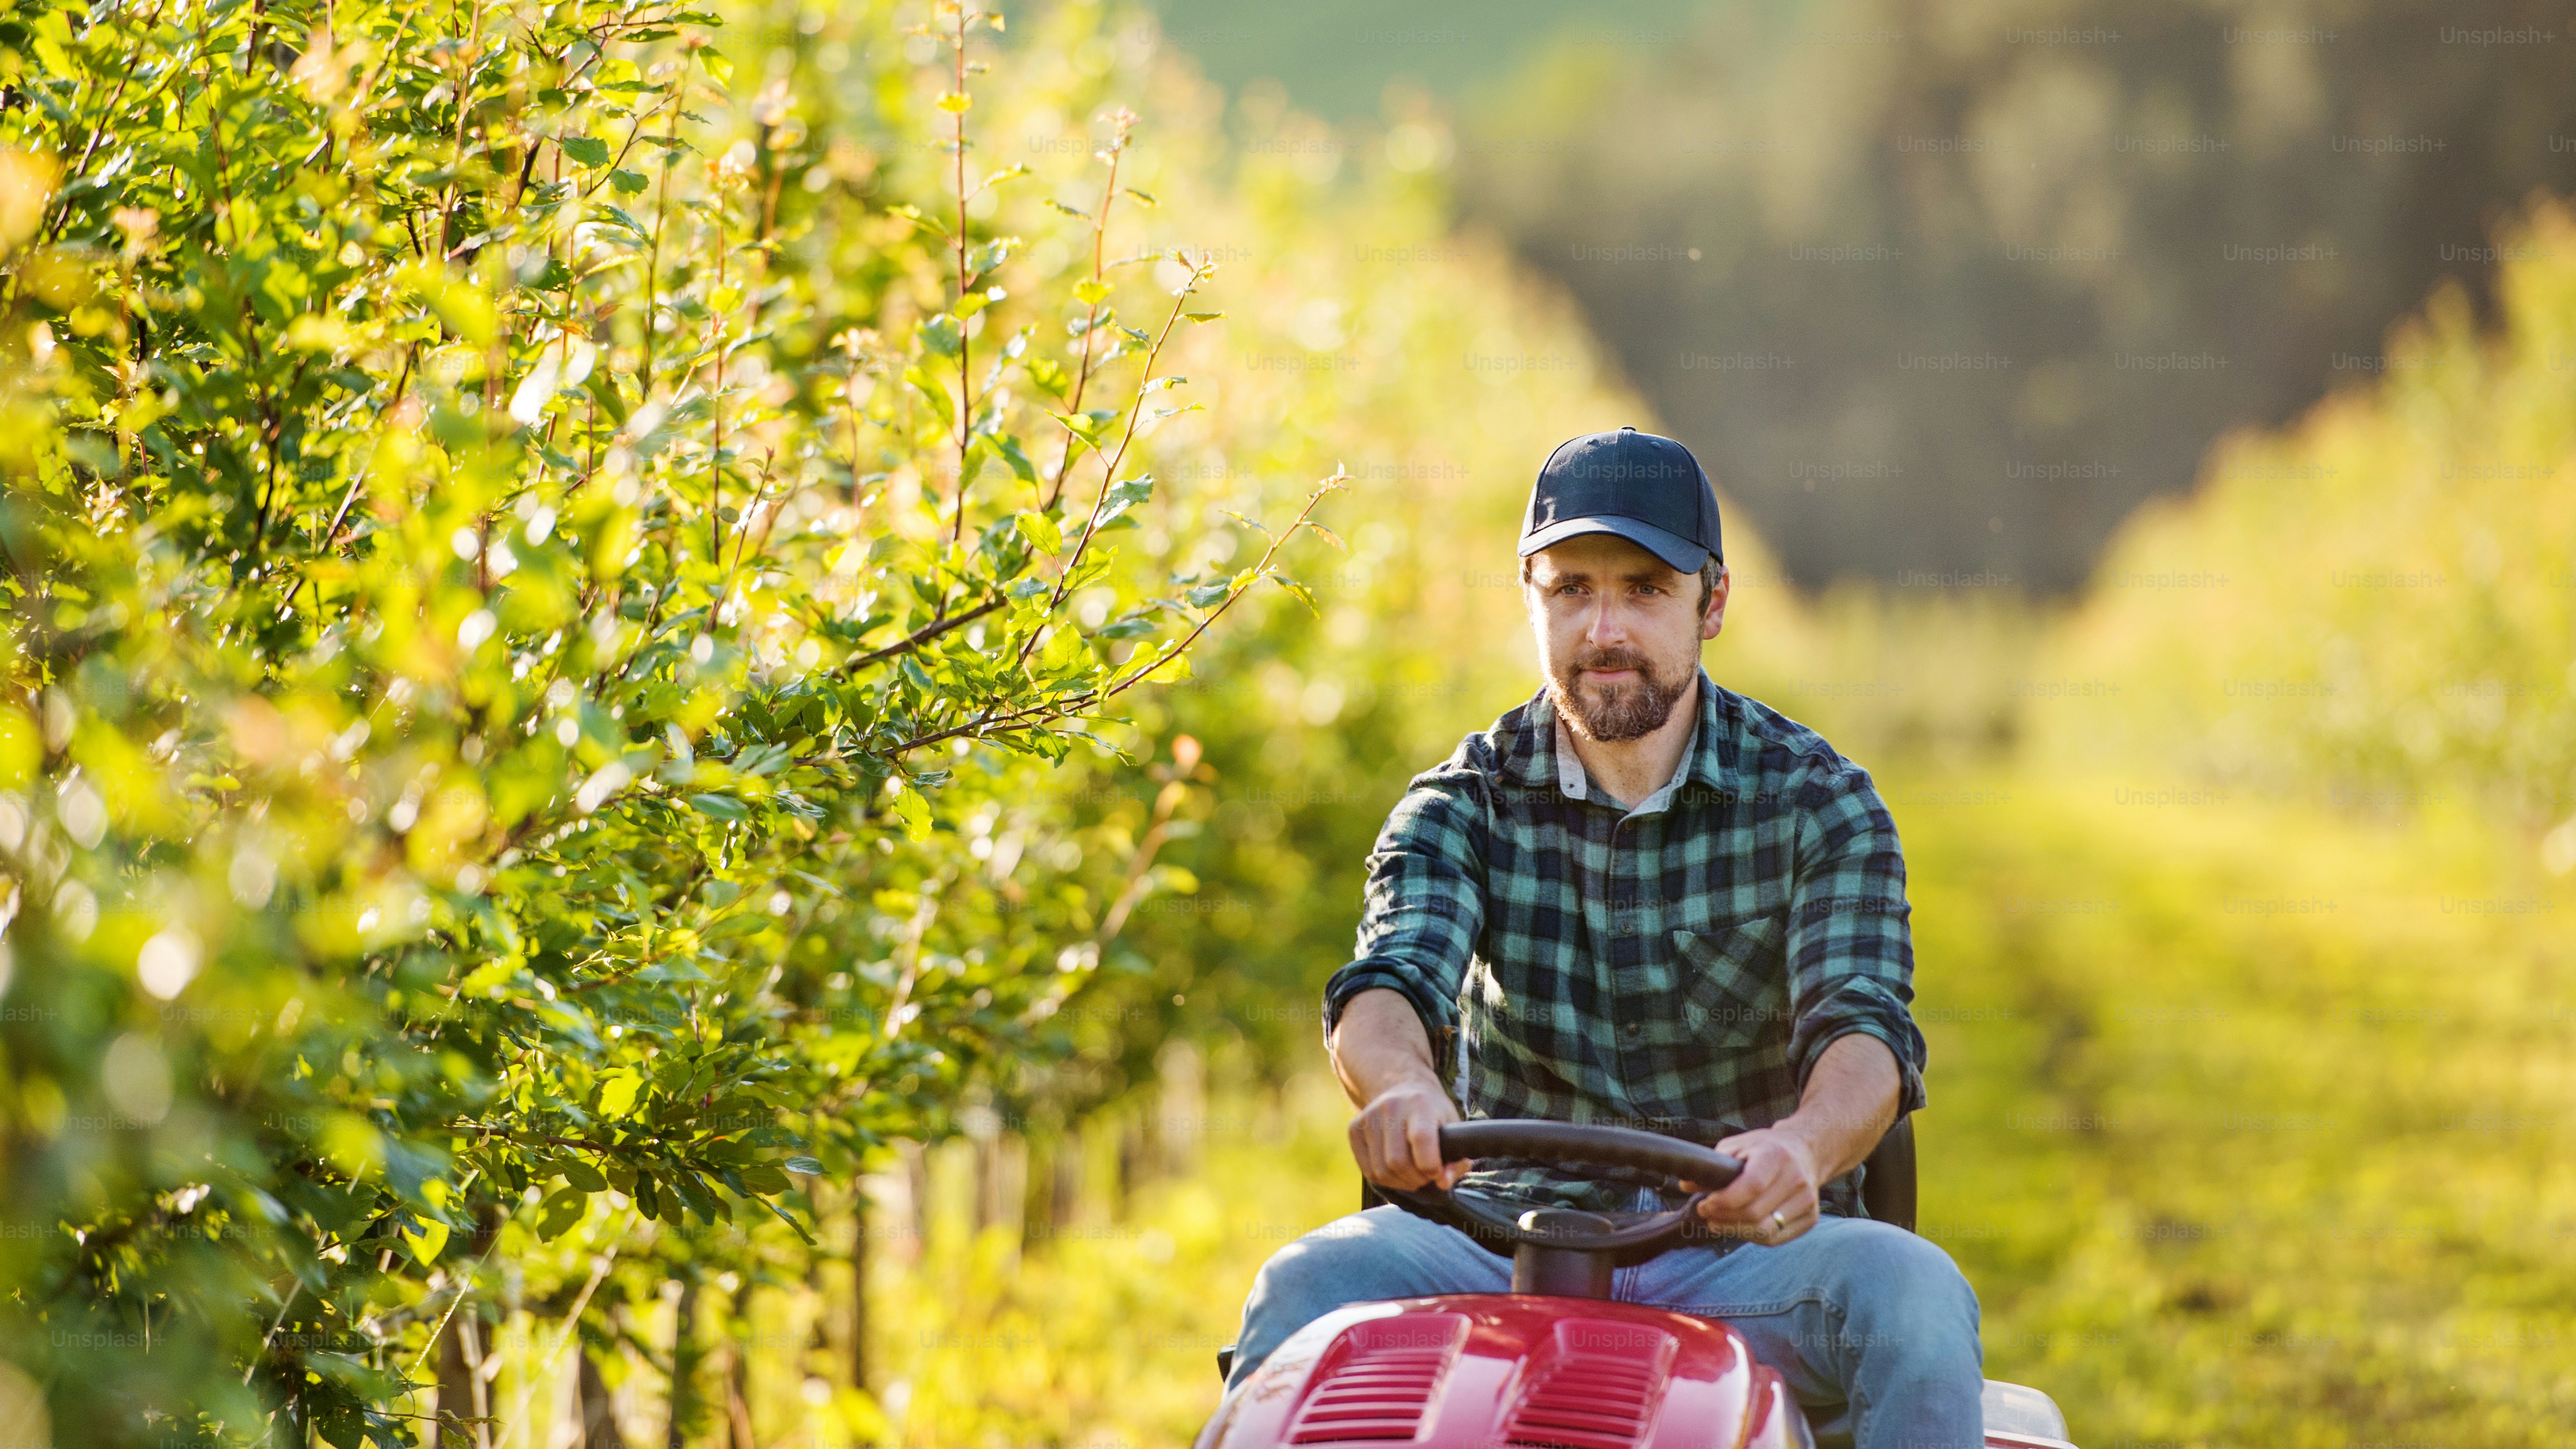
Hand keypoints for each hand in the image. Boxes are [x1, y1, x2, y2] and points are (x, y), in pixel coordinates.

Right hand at [1347, 1078, 1466, 1189]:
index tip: (1437, 1172)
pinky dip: (1384, 1180)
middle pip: (1398, 1162)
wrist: (1401, 1087)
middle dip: (1416, 1179)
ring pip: (1381, 1171)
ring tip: (1411, 1175)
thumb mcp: (1453, 1129)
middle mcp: (1391, 1107)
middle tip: (1425, 1176)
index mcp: (1420, 1104)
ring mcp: (1368, 1117)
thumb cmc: (1432, 1113)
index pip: (1421, 1138)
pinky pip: (1367, 1171)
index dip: (1430, 1165)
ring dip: (1400, 1183)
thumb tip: (1442, 1182)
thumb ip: (1456, 1160)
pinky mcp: (1354, 1129)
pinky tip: (1395, 1171)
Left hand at [1688, 1126, 1821, 1243]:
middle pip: (1755, 1213)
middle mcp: (1796, 1178)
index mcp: (1776, 1156)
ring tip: (1719, 1222)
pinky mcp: (1811, 1219)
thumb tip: (1685, 1185)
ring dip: (1735, 1231)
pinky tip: (1740, 1226)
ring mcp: (1807, 1201)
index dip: (1723, 1201)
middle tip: (1707, 1214)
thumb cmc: (1766, 1149)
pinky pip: (1776, 1239)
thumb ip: (1713, 1166)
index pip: (1751, 1186)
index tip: (1705, 1204)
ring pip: (1765, 1231)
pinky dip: (1752, 1237)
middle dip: (1724, 1218)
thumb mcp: (1737, 1146)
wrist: (1806, 1152)